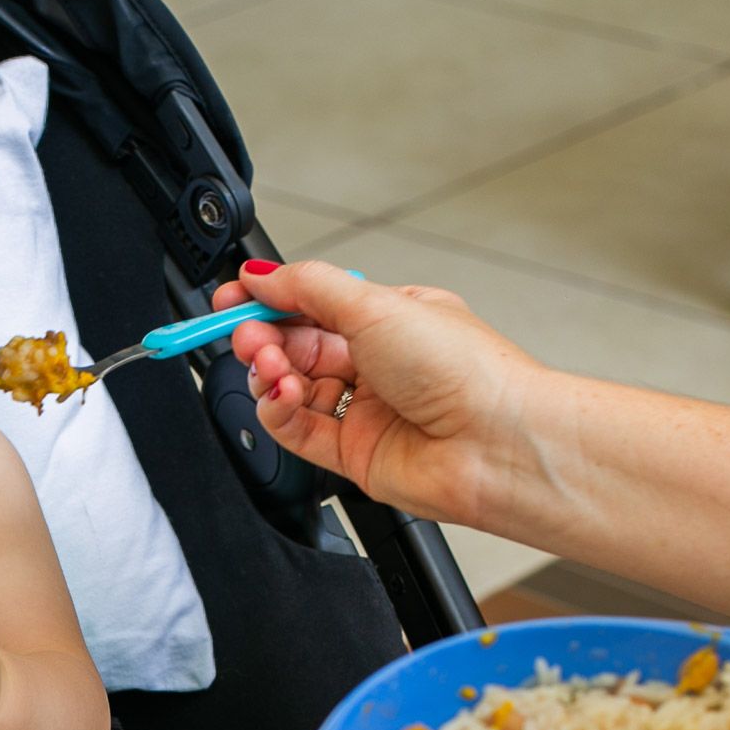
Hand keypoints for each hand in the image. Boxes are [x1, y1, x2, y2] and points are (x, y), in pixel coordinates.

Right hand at [212, 260, 547, 525]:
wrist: (498, 444)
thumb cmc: (467, 370)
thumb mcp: (377, 304)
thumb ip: (309, 287)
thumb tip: (260, 276)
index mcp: (390, 318)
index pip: (313, 304)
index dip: (269, 301)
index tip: (231, 300)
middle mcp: (378, 364)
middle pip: (297, 346)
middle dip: (263, 336)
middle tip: (245, 333)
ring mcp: (366, 410)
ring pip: (293, 388)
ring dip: (271, 373)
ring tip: (271, 365)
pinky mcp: (354, 454)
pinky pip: (298, 430)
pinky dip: (278, 410)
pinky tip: (278, 394)